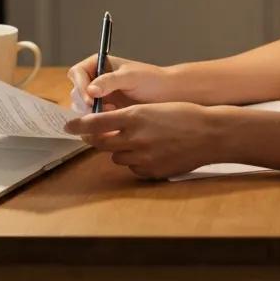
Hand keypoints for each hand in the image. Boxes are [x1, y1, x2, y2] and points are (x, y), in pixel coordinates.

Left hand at [64, 102, 228, 178]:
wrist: (211, 134)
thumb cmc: (185, 114)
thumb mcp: (153, 108)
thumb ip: (129, 116)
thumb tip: (106, 125)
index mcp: (135, 117)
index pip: (96, 122)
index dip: (79, 124)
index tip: (68, 125)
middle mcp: (135, 138)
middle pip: (102, 143)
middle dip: (99, 138)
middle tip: (100, 134)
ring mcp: (143, 158)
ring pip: (117, 157)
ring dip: (121, 150)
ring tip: (140, 140)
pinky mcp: (151, 172)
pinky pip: (133, 168)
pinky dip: (136, 161)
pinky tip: (152, 152)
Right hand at [66, 53, 177, 112]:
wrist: (168, 95)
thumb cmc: (152, 80)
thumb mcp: (131, 77)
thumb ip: (110, 81)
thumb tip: (90, 90)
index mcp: (99, 64)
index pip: (77, 73)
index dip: (80, 85)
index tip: (91, 98)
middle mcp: (96, 79)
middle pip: (76, 90)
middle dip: (83, 101)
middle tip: (97, 109)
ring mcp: (100, 95)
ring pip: (81, 106)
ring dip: (89, 112)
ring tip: (108, 113)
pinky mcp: (106, 110)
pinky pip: (92, 117)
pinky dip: (97, 119)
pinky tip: (112, 118)